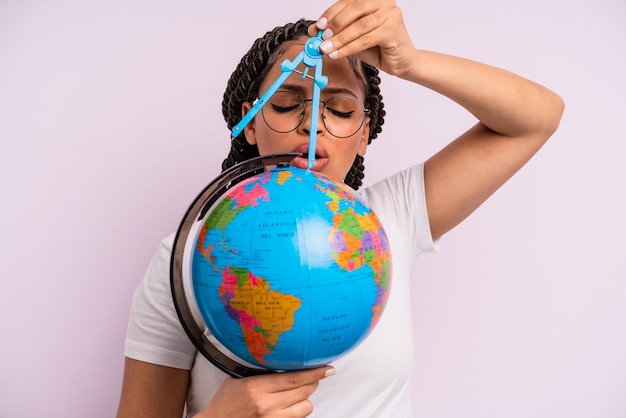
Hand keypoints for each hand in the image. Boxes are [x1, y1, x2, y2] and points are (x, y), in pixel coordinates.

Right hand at [197, 366, 334, 417]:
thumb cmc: (225, 402)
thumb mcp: (239, 379)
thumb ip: (261, 370)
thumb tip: (285, 357)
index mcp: (256, 388)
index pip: (293, 378)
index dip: (314, 372)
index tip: (327, 368)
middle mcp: (265, 405)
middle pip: (304, 391)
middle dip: (313, 382)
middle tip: (315, 375)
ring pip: (305, 407)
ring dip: (305, 398)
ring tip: (297, 392)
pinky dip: (297, 410)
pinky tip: (290, 405)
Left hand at [308, 0, 415, 76]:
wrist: (401, 62)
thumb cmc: (378, 47)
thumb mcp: (352, 37)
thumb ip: (336, 31)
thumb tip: (315, 30)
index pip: (348, 1)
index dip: (331, 13)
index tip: (318, 26)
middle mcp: (384, 2)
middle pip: (355, 8)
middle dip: (335, 24)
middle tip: (322, 38)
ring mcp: (391, 14)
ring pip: (359, 25)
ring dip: (340, 38)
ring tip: (327, 48)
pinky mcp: (393, 30)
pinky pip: (366, 38)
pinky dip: (349, 47)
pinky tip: (338, 54)